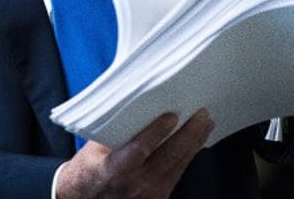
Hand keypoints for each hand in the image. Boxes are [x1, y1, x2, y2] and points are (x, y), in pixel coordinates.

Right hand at [55, 108, 213, 198]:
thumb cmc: (88, 170)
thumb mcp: (92, 148)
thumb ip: (114, 131)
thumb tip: (136, 104)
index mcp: (113, 170)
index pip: (139, 150)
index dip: (157, 132)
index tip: (172, 115)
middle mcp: (134, 185)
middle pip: (168, 158)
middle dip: (188, 134)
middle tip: (201, 114)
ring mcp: (149, 195)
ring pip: (178, 166)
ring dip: (194, 144)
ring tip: (205, 123)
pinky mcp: (159, 198)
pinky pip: (177, 175)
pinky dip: (188, 156)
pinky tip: (195, 142)